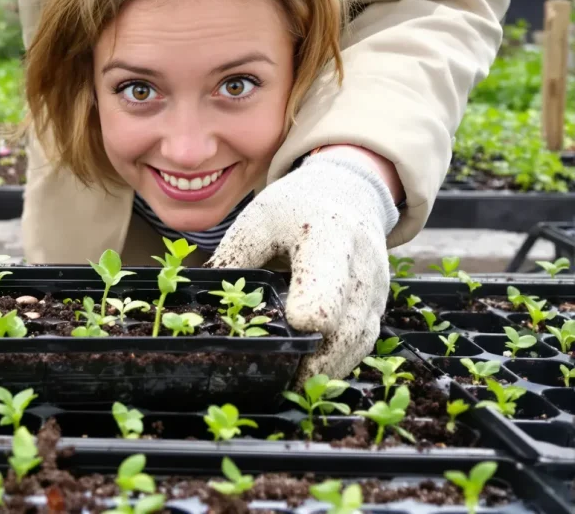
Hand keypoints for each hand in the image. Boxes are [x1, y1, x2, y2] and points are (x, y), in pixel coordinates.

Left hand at [206, 153, 399, 384]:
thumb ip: (234, 260)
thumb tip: (201, 305)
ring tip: (293, 389)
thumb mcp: (257, 221)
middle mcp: (361, 263)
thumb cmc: (294, 208)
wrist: (347, 191)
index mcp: (327, 234)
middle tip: (283, 385)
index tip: (296, 327)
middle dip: (318, 358)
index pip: (328, 279)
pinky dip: (340, 362)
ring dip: (329, 369)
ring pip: (359, 340)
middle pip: (347, 323)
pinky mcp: (379, 304)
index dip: (314, 308)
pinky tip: (312, 376)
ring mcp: (377, 286)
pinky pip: (363, 340)